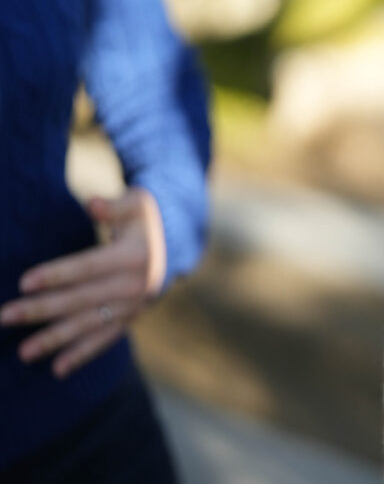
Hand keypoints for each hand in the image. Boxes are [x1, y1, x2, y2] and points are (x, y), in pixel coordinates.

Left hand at [0, 187, 166, 378]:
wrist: (175, 246)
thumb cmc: (144, 220)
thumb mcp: (136, 204)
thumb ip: (113, 205)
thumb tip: (93, 204)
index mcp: (134, 256)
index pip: (88, 267)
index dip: (57, 274)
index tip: (24, 283)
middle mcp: (135, 285)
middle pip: (81, 300)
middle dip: (41, 310)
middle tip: (5, 317)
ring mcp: (134, 307)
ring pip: (89, 325)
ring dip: (55, 339)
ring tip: (24, 352)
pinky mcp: (131, 320)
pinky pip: (105, 340)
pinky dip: (82, 355)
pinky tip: (57, 370)